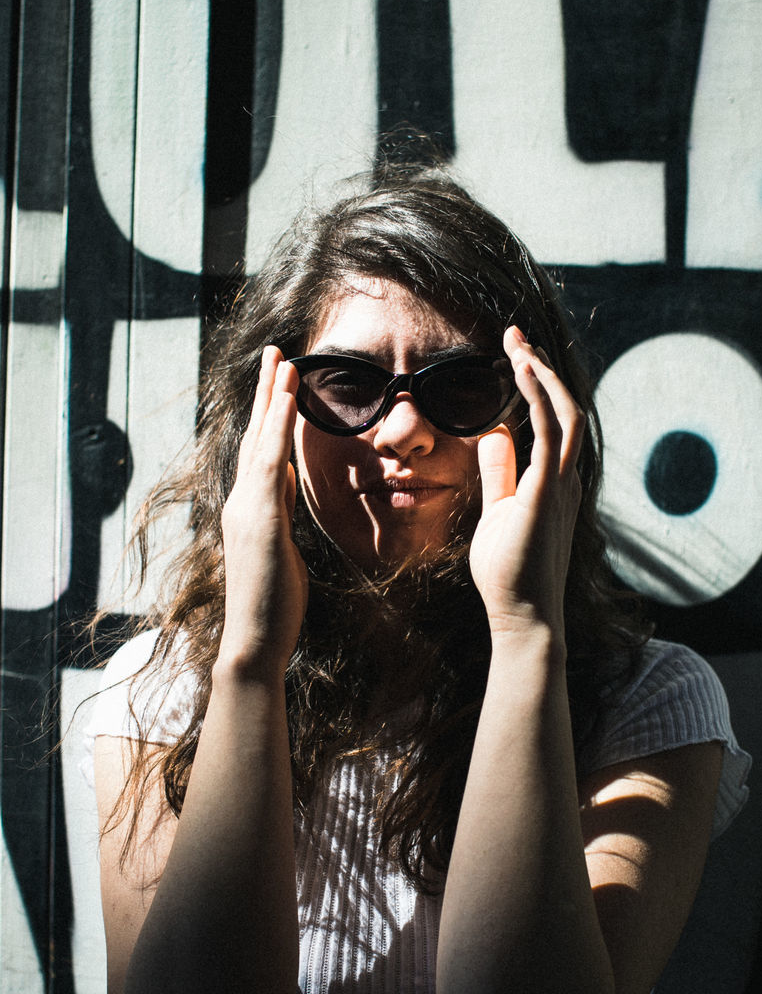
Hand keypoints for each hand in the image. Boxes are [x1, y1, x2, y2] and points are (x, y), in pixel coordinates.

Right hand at [218, 346, 308, 674]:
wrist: (255, 641)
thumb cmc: (273, 604)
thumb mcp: (281, 547)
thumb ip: (280, 512)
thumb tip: (285, 485)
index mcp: (250, 509)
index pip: (261, 451)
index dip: (269, 414)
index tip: (280, 382)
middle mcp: (241, 502)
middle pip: (256, 435)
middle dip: (266, 392)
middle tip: (276, 352)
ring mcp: (246, 509)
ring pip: (260, 442)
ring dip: (273, 398)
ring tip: (285, 360)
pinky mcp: (260, 520)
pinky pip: (270, 463)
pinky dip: (278, 428)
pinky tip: (288, 400)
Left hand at [469, 326, 583, 635]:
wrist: (522, 616)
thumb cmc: (508, 572)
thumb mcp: (497, 511)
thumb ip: (499, 474)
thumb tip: (494, 437)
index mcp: (555, 481)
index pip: (554, 420)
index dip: (539, 384)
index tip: (516, 354)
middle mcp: (565, 478)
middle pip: (566, 407)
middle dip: (542, 368)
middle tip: (516, 336)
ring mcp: (561, 485)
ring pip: (565, 413)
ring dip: (543, 375)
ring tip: (518, 345)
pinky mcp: (546, 493)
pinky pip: (549, 434)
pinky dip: (538, 398)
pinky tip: (521, 372)